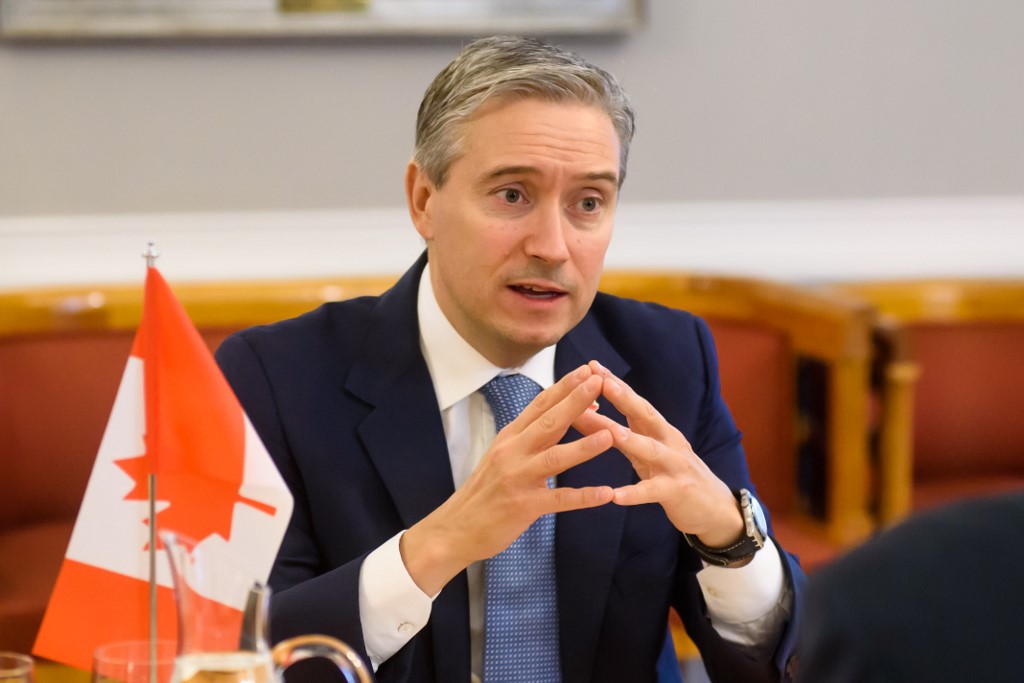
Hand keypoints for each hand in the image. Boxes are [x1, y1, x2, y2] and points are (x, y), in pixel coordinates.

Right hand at [401, 364, 614, 594]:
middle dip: (576, 401)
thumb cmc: (486, 490)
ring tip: (610, 435)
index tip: (587, 370)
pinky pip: (558, 500)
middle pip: (549, 422)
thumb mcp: (503, 455)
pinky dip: (583, 497)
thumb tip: (564, 416)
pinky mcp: (523, 506)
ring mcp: (517, 478)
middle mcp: (512, 452)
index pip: (540, 405)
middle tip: (599, 383)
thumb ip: (531, 437)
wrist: (455, 527)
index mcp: (510, 437)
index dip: (564, 386)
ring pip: (555, 458)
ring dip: (584, 446)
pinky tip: (605, 494)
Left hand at [575, 361, 743, 547]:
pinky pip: (653, 491)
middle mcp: (667, 440)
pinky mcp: (676, 491)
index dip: (614, 383)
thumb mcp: (642, 452)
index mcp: (657, 428)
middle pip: (645, 414)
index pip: (633, 400)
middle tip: (601, 382)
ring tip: (611, 432)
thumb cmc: (670, 475)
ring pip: (651, 449)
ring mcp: (674, 464)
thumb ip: (615, 434)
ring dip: (631, 439)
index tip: (591, 366)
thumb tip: (580, 414)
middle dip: (623, 397)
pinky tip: (615, 496)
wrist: (714, 508)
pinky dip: (634, 493)